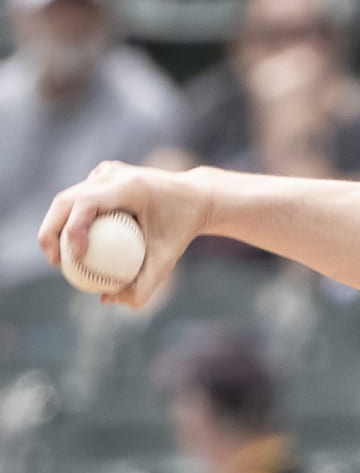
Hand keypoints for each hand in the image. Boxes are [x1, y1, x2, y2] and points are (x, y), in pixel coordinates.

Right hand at [38, 160, 211, 307]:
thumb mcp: (167, 258)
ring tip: (59, 258)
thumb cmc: (181, 229)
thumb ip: (144, 284)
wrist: (195, 197)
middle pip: (66, 200)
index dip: (72, 228)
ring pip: (68, 199)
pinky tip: (73, 246)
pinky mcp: (102, 176)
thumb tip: (109, 301)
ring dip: (57, 226)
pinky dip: (71, 220)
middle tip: (56, 262)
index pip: (87, 202)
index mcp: (128, 186)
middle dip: (51, 231)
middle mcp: (112, 174)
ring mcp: (105, 172)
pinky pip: (79, 199)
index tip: (75, 257)